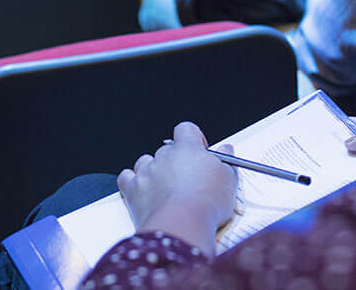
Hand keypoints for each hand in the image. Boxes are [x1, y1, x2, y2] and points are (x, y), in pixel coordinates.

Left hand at [117, 122, 236, 254]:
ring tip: (164, 188)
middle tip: (187, 179)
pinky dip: (132, 183)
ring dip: (153, 171)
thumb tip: (228, 149)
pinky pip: (126, 178)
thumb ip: (227, 161)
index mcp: (187, 148)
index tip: (200, 152)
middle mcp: (164, 156)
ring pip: (145, 162)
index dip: (193, 138)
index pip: (186, 129)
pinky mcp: (133, 190)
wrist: (183, 225)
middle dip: (175, 162)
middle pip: (166, 150)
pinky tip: (142, 191)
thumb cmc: (206, 203)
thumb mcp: (228, 180)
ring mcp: (147, 171)